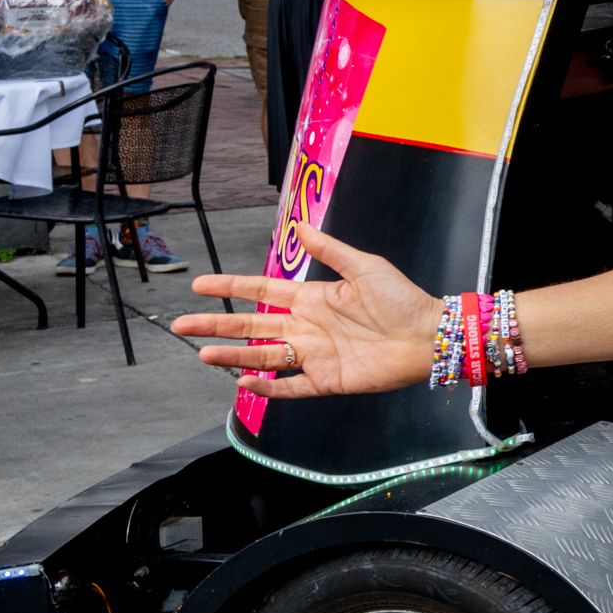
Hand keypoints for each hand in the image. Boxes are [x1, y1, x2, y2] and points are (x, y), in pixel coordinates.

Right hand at [172, 229, 441, 397]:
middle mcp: (307, 327)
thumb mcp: (365, 266)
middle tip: (181, 324)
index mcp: (313, 298)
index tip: (199, 285)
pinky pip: (292, 387)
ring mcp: (315, 355)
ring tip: (203, 355)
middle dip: (217, 325)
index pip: (262, 291)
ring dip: (233, 357)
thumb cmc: (402, 300)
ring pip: (264, 357)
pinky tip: (244, 383)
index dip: (231, 287)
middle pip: (252, 326)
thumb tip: (299, 225)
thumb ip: (331, 249)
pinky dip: (268, 387)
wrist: (431, 336)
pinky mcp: (328, 380)